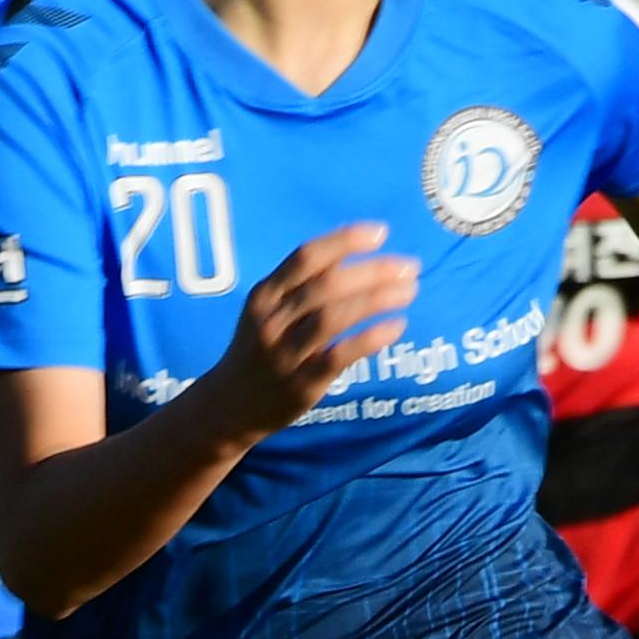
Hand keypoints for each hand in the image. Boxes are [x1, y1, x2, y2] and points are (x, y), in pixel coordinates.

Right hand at [188, 224, 418, 443]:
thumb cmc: (259, 349)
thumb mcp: (267, 311)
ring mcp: (285, 354)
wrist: (229, 406)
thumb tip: (350, 249)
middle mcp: (272, 320)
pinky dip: (370, 338)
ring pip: (334, 317)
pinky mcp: (301, 384)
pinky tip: (396, 326)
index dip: (344, 241)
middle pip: (326, 286)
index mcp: (264, 295)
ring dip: (376, 300)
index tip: (381, 232)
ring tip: (408, 291)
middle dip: (372, 271)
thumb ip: (301, 284)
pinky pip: (339, 356)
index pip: (306, 258)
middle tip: (409, 267)